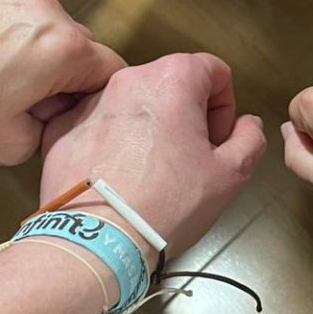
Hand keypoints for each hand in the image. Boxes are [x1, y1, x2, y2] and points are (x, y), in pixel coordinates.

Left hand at [0, 0, 125, 164]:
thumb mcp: (10, 146)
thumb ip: (53, 126)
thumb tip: (55, 108)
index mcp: (65, 49)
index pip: (109, 69)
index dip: (91, 93)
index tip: (62, 106)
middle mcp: (49, 6)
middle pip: (76, 39)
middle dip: (60, 64)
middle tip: (20, 88)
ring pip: (41, 13)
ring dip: (29, 35)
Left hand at [40, 54, 265, 253]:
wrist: (97, 242)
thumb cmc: (167, 205)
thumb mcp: (230, 175)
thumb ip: (250, 139)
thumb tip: (246, 124)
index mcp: (172, 80)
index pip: (214, 70)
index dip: (224, 105)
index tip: (215, 140)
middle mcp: (128, 79)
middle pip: (172, 83)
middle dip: (187, 115)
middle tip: (188, 159)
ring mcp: (90, 103)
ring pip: (134, 104)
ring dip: (150, 127)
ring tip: (150, 173)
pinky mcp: (62, 129)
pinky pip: (99, 124)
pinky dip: (113, 142)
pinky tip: (119, 177)